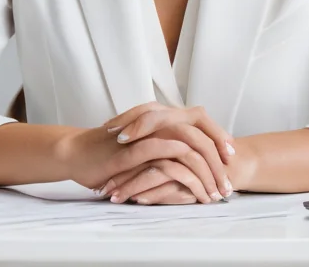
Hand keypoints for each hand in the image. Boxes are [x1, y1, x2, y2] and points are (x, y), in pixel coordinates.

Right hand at [53, 116, 226, 203]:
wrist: (78, 153)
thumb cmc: (110, 154)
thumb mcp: (144, 146)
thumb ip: (166, 146)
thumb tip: (195, 159)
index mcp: (160, 115)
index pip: (199, 117)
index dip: (218, 136)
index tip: (230, 158)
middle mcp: (155, 117)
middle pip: (198, 128)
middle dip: (218, 157)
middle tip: (227, 183)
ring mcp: (143, 130)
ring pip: (186, 140)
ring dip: (204, 167)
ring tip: (214, 192)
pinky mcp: (131, 147)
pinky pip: (162, 150)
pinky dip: (180, 165)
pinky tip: (193, 184)